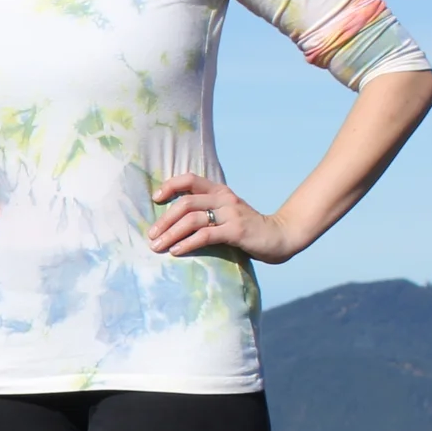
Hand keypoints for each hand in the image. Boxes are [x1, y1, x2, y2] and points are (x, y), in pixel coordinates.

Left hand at [148, 173, 297, 262]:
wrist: (280, 236)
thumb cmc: (248, 228)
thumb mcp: (226, 213)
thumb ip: (206, 211)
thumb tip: (172, 221)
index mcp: (220, 191)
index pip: (190, 179)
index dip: (170, 186)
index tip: (155, 198)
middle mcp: (224, 198)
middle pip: (186, 203)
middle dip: (164, 220)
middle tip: (151, 235)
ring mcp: (231, 214)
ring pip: (192, 219)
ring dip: (171, 234)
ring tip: (157, 246)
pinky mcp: (237, 231)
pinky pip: (206, 235)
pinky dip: (187, 243)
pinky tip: (176, 251)